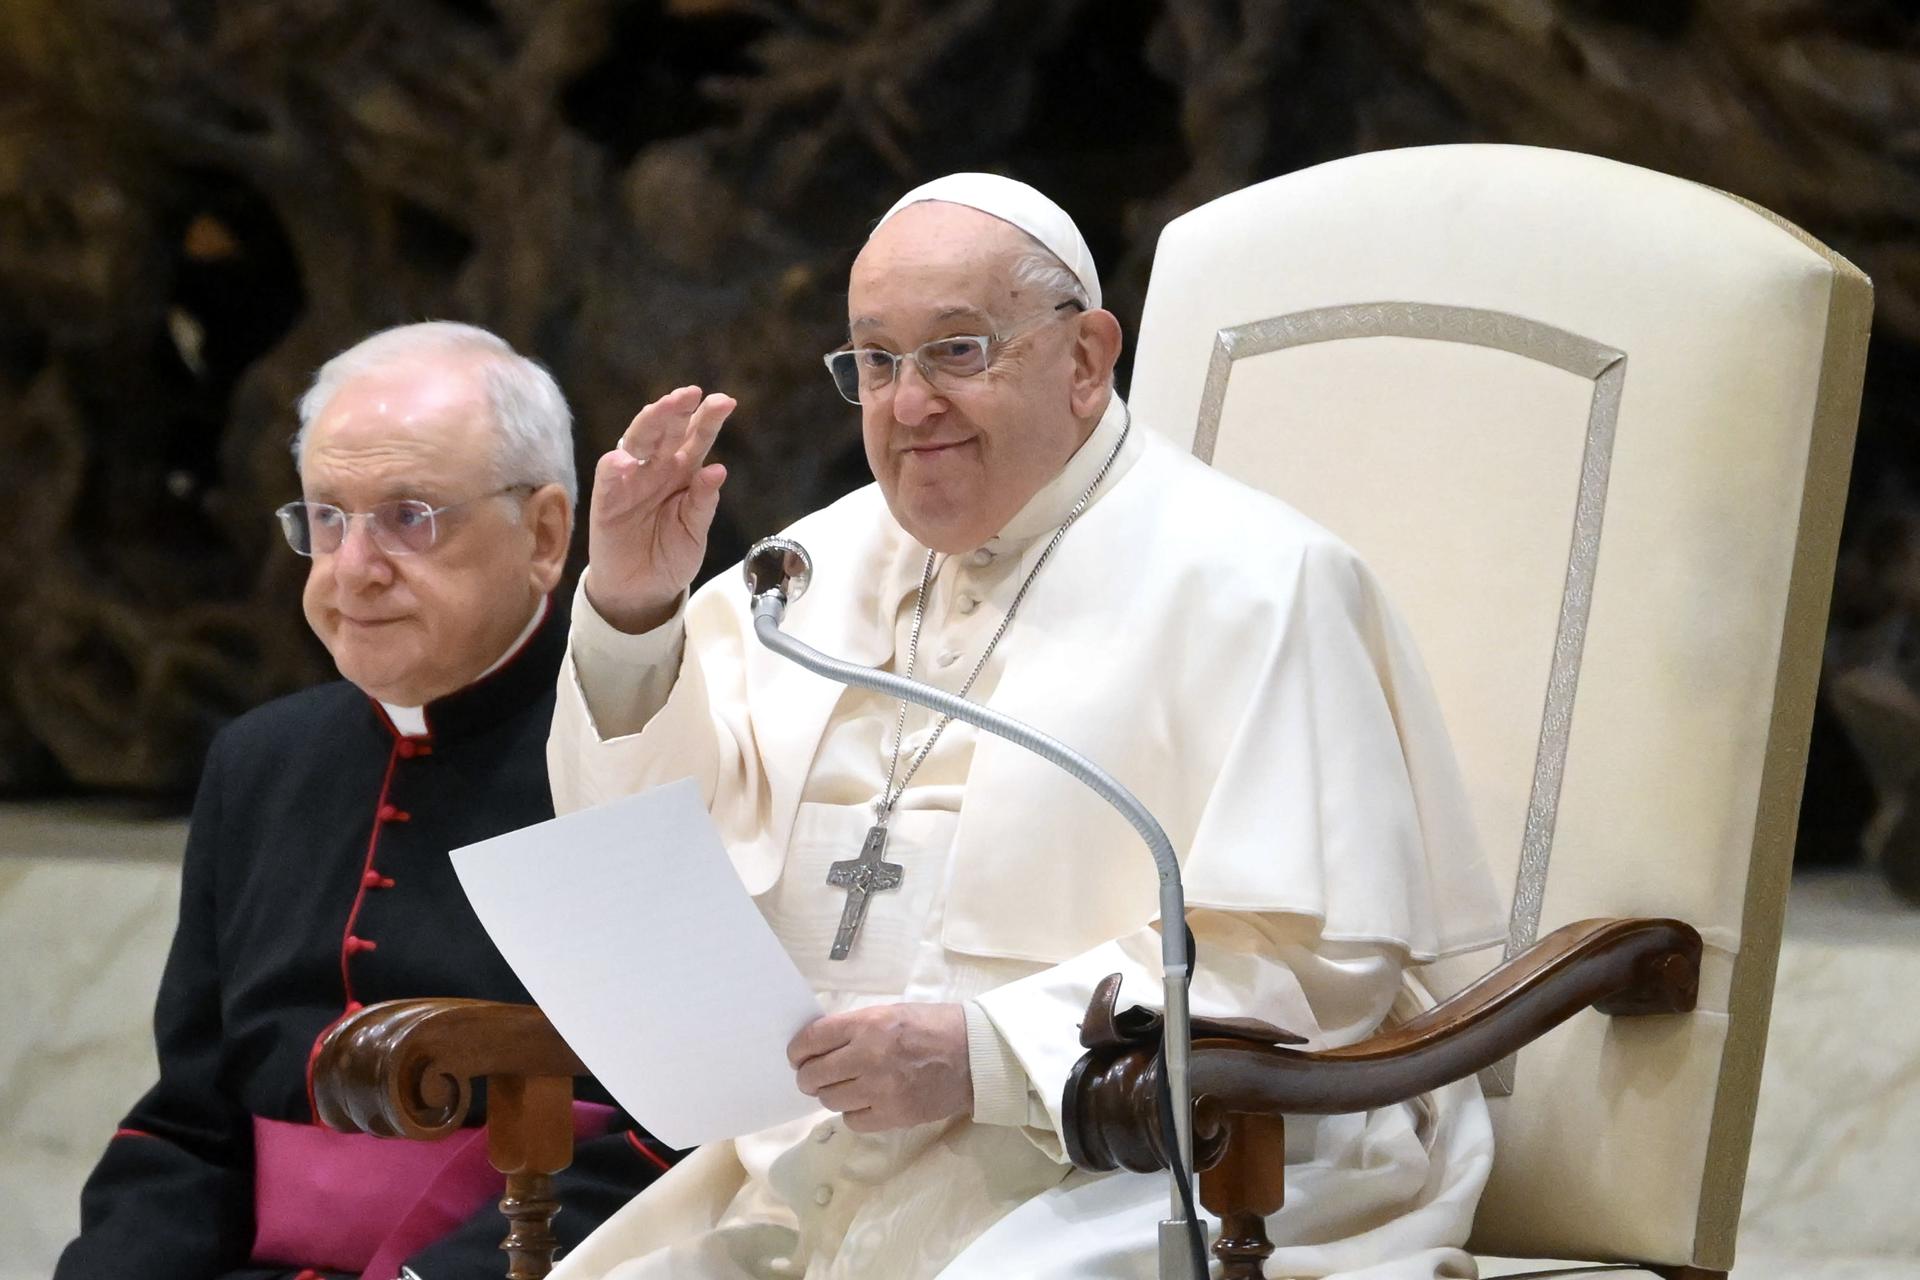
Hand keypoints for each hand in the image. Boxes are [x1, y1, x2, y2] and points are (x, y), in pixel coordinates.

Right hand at [584, 386, 732, 632]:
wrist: (643, 591)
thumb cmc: (671, 555)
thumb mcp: (695, 532)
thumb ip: (703, 502)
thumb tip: (718, 470)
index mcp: (682, 473)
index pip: (696, 439)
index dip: (708, 419)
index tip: (724, 402)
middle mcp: (656, 469)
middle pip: (666, 432)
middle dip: (677, 410)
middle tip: (692, 394)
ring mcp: (630, 482)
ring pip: (637, 443)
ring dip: (648, 423)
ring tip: (662, 408)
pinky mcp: (607, 501)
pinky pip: (608, 479)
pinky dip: (615, 467)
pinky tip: (625, 460)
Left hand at [788, 1002, 971, 1132]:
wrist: (976, 1055)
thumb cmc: (934, 1026)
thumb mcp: (891, 1012)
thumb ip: (856, 1027)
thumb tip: (821, 1044)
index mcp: (868, 1025)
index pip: (812, 1040)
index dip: (797, 1051)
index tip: (797, 1057)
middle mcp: (868, 1057)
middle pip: (814, 1076)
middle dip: (809, 1077)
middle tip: (815, 1076)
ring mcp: (880, 1090)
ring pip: (830, 1100)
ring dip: (832, 1094)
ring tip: (845, 1087)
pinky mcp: (893, 1116)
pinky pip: (852, 1121)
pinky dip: (853, 1113)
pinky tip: (865, 1102)